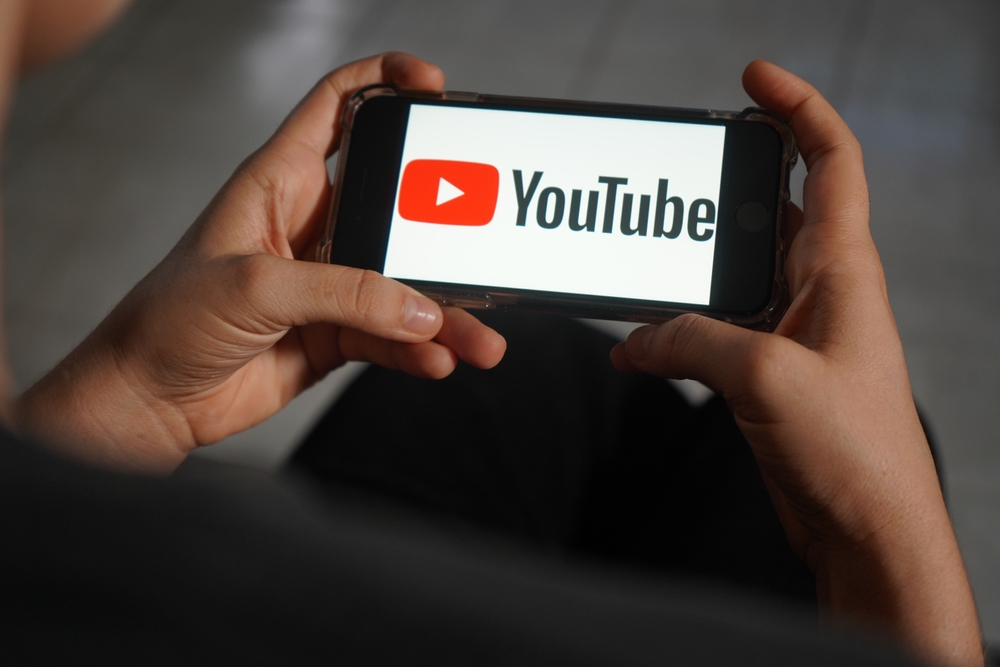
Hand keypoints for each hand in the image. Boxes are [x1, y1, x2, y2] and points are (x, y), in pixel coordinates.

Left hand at [17, 52, 505, 472]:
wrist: (149, 399)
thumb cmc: (168, 320)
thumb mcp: (255, 287)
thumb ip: (344, 293)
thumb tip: (418, 309)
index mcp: (280, 181)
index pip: (339, 106)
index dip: (386, 81)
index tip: (433, 85)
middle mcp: (312, 225)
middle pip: (396, 205)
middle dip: (443, 226)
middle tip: (477, 245)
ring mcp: (329, 283)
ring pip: (405, 284)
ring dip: (445, 310)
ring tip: (477, 337)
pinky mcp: (337, 333)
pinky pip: (394, 336)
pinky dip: (421, 350)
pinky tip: (437, 360)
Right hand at [612, 61, 981, 665]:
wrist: (865, 529)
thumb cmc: (852, 452)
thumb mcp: (765, 376)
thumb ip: (693, 339)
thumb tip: (642, 337)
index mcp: (842, 269)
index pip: (830, 161)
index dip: (798, 108)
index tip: (754, 78)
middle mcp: (819, 291)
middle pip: (769, 210)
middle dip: (722, 187)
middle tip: (673, 173)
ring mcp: (791, 332)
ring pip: (732, 275)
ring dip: (688, 270)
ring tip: (640, 258)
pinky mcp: (766, 372)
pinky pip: (714, 330)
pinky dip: (674, 332)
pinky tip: (636, 346)